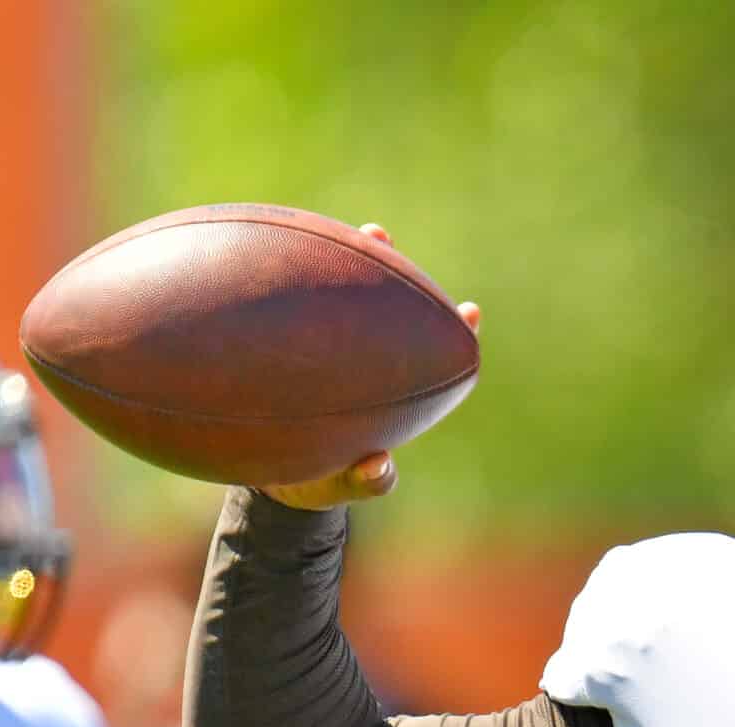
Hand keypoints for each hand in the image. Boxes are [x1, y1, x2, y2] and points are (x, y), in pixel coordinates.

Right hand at [260, 223, 480, 509]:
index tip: (469, 311)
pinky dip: (289, 284)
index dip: (449, 332)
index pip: (425, 356)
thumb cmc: (314, 483)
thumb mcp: (337, 487)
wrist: (264, 481)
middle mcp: (358, 361)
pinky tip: (277, 254)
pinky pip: (291, 311)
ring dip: (343, 260)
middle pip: (381, 307)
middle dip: (388, 271)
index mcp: (385, 392)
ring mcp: (322, 349)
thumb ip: (364, 483)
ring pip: (337, 297)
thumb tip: (381, 465)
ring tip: (355, 230)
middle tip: (381, 236)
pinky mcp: (286, 347)